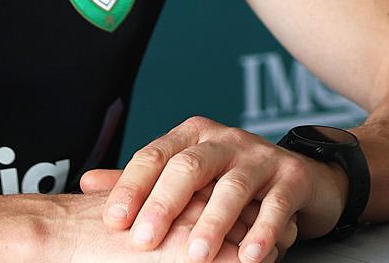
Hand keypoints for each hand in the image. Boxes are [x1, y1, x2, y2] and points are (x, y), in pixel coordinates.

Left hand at [81, 116, 345, 261]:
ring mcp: (262, 157)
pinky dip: (263, 232)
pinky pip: (277, 204)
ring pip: (234, 186)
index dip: (132, 186)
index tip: (113, 221)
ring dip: (214, 223)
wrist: (302, 177)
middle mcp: (226, 141)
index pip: (155, 155)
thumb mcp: (188, 177)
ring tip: (198, 255)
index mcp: (193, 136)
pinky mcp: (293, 178)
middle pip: (190, 166)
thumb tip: (86, 184)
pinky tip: (249, 257)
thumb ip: (143, 181)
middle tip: (144, 240)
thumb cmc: (232, 180)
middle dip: (165, 205)